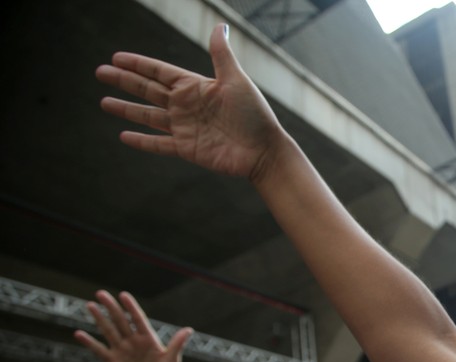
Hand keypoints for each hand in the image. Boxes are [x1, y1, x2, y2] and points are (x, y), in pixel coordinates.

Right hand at [73, 291, 191, 361]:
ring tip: (89, 305)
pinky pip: (98, 350)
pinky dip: (89, 342)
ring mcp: (120, 349)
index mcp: (147, 338)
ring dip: (99, 318)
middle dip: (111, 307)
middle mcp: (132, 341)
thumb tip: (189, 330)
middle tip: (100, 293)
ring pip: (108, 330)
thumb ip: (177, 345)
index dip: (131, 307)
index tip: (123, 295)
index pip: (137, 319)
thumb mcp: (171, 361)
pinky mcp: (111, 361)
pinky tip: (78, 334)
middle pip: (120, 320)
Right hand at [95, 24, 284, 181]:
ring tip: (104, 103)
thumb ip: (221, 54)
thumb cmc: (255, 115)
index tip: (117, 57)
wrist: (264, 151)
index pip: (160, 72)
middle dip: (124, 81)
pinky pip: (159, 144)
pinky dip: (142, 141)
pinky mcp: (187, 148)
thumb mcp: (236, 80)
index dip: (139, 64)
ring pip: (148, 116)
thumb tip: (219, 25)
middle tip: (100, 72)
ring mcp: (185, 127)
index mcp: (196, 87)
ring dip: (127, 110)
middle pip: (148, 90)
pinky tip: (123, 136)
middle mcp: (187, 106)